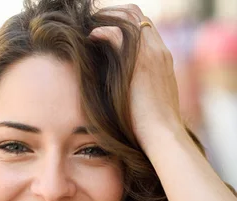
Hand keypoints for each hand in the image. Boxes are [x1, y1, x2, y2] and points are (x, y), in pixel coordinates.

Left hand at [89, 4, 183, 153]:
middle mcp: (159, 50)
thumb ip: (140, 90)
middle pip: (137, 15)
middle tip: (94, 23)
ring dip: (106, 18)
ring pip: (128, 17)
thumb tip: (121, 93)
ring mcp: (151, 53)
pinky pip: (117, 33)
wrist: (162, 134)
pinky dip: (101, 31)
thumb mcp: (149, 103)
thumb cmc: (153, 128)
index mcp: (163, 59)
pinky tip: (90, 38)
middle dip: (114, 14)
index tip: (106, 30)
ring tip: (90, 27)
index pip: (145, 27)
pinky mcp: (140, 61)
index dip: (124, 23)